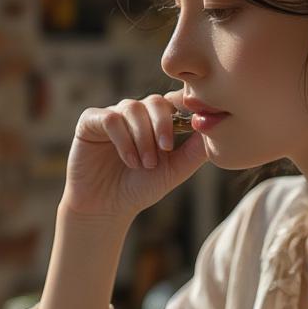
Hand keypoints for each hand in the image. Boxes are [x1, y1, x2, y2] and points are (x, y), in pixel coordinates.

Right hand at [62, 90, 207, 221]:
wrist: (106, 208)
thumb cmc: (140, 188)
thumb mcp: (174, 171)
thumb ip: (195, 151)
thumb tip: (217, 127)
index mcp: (156, 120)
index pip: (173, 100)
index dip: (184, 107)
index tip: (194, 123)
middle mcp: (135, 113)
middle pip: (155, 101)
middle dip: (163, 124)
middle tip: (166, 150)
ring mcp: (112, 115)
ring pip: (132, 109)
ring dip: (142, 137)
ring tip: (145, 164)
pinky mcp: (90, 122)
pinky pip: (110, 119)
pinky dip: (123, 139)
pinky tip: (130, 160)